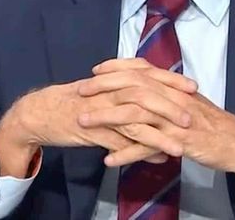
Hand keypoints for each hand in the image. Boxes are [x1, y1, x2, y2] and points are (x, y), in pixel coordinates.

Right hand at [0, 75, 194, 177]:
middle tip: (191, 117)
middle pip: (146, 95)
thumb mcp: (103, 91)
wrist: (41, 111)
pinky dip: (138, 152)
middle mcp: (110, 90)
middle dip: (171, 106)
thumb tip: (152, 102)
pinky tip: (156, 160)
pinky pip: (119, 142)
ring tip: (179, 147)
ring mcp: (102, 110)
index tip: (193, 87)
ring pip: (135, 120)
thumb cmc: (76, 102)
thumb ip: (127, 94)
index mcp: (115, 79)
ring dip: (159, 134)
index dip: (172, 80)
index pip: (149, 74)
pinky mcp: (93, 130)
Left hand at [79, 59, 234, 190]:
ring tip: (83, 121)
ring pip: (135, 113)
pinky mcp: (178, 142)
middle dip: (103, 86)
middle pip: (132, 85)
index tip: (96, 70)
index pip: (141, 68)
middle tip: (80, 90)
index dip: (117, 67)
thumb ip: (167, 94)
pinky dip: (126, 152)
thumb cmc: (212, 124)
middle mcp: (172, 98)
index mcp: (174, 87)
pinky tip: (108, 159)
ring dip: (106, 117)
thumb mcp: (188, 102)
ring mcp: (174, 120)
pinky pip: (147, 146)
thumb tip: (147, 87)